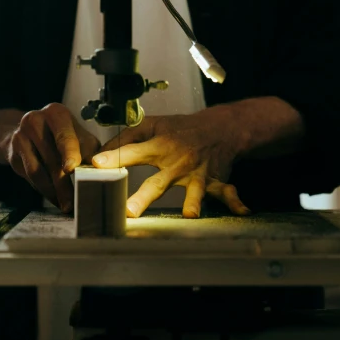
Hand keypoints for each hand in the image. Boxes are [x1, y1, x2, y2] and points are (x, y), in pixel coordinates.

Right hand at [7, 103, 99, 211]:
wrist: (31, 132)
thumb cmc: (64, 136)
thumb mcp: (80, 137)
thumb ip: (90, 150)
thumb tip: (101, 169)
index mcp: (56, 113)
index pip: (63, 135)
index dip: (69, 153)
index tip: (73, 169)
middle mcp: (35, 120)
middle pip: (50, 156)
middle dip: (63, 183)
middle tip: (72, 201)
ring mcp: (20, 135)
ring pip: (37, 170)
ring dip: (52, 191)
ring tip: (64, 204)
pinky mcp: (12, 152)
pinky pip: (28, 175)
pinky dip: (42, 190)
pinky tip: (53, 198)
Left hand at [92, 107, 249, 218]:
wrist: (219, 127)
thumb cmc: (181, 128)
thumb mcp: (152, 124)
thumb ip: (126, 138)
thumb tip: (100, 152)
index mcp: (159, 146)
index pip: (133, 152)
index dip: (114, 157)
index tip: (96, 165)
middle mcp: (178, 162)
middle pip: (159, 181)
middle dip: (144, 196)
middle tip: (130, 211)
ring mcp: (197, 173)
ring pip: (194, 190)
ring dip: (193, 202)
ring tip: (190, 215)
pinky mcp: (214, 181)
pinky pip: (227, 192)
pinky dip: (236, 201)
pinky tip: (243, 211)